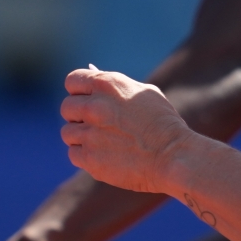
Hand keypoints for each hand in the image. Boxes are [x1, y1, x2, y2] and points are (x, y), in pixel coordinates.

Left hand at [59, 68, 190, 193]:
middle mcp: (94, 106)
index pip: (72, 81)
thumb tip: (94, 83)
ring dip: (80, 137)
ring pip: (67, 133)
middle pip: (66, 108)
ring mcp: (89, 133)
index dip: (78, 91)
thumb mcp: (143, 93)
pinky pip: (73, 154)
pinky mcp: (90, 158)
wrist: (173, 157)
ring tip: (100, 142)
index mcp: (107, 84)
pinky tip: (103, 156)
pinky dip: (85, 156)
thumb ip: (115, 88)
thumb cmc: (164, 124)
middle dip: (78, 115)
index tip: (84, 99)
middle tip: (93, 123)